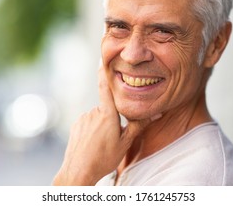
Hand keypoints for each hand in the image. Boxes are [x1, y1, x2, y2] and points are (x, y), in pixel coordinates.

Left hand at [52, 65, 155, 184]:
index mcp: (107, 114)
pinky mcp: (76, 125)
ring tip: (101, 144)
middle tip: (113, 138)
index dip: (103, 73)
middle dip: (112, 119)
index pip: (105, 87)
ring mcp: (83, 118)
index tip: (102, 60)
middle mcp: (93, 112)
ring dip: (101, 126)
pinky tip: (92, 144)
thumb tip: (156, 114)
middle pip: (107, 109)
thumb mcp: (125, 143)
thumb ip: (139, 126)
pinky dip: (92, 130)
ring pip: (97, 117)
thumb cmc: (104, 158)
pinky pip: (88, 122)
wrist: (78, 171)